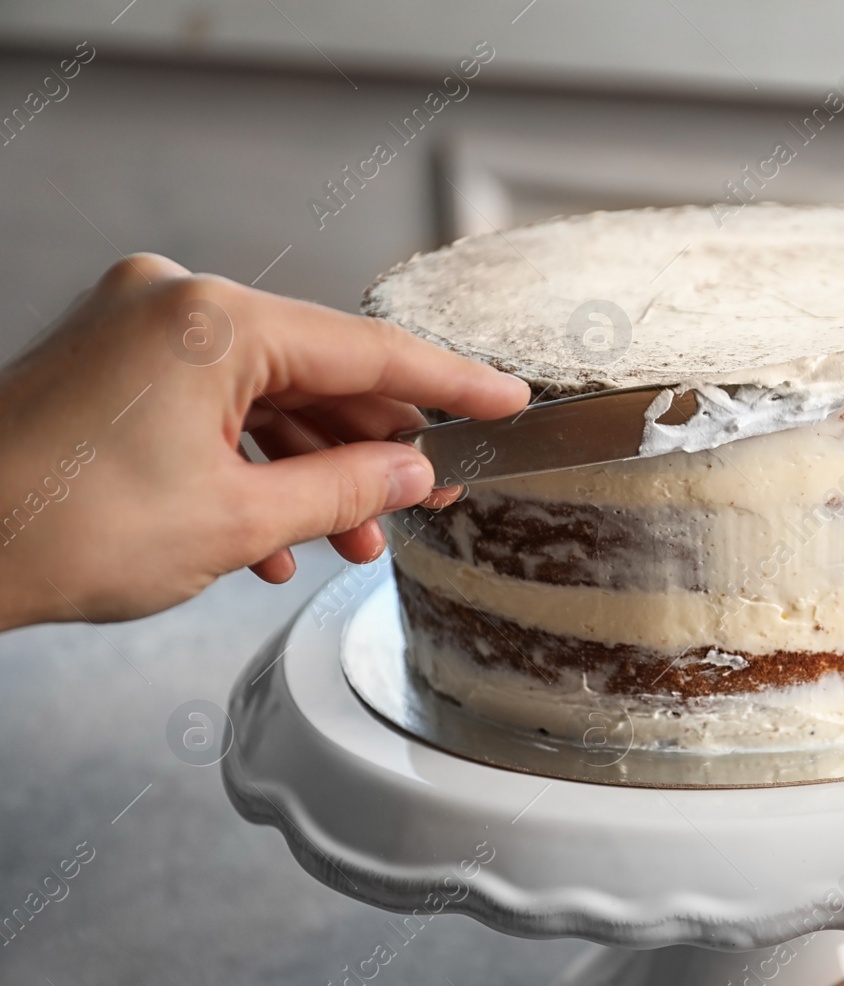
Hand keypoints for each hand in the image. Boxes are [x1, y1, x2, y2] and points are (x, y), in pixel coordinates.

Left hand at [0, 254, 528, 628]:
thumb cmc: (56, 525)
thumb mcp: (235, 519)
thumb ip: (345, 488)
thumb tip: (412, 472)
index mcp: (211, 321)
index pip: (367, 350)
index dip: (449, 384)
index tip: (504, 400)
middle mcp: (173, 304)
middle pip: (318, 371)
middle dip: (376, 445)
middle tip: (431, 493)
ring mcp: (138, 330)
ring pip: (267, 395)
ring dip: (314, 469)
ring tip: (354, 539)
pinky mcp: (113, 365)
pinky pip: (214, 405)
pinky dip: (253, 463)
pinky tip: (275, 534)